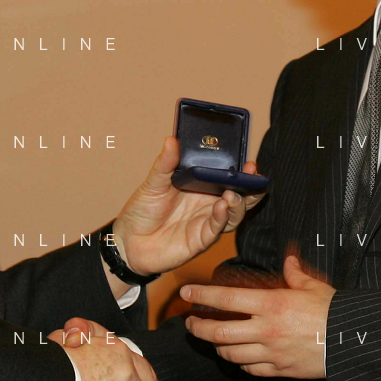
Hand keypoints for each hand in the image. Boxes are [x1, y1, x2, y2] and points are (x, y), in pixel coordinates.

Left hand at [112, 136, 265, 275]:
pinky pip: (217, 229)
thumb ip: (165, 163)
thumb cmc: (143, 210)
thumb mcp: (154, 182)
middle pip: (240, 196)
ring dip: (238, 203)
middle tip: (252, 175)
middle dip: (250, 187)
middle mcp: (209, 204)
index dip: (242, 171)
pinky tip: (221, 207)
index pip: (229, 178)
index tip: (249, 162)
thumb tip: (172, 140)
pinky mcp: (201, 239)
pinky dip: (221, 218)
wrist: (128, 240)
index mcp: (203, 187)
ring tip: (232, 193)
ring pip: (234, 213)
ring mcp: (206, 222)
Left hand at [182, 255, 333, 378]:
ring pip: (230, 354)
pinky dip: (239, 362)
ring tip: (213, 339)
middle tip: (191, 323)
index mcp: (271, 303)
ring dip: (217, 347)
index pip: (226, 299)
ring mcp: (270, 353)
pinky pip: (249, 369)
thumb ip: (295, 273)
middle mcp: (265, 329)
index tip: (187, 293)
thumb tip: (289, 259)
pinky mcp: (279, 371)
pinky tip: (239, 355)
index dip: (202, 295)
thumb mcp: (314, 286)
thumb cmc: (334, 311)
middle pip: (218, 332)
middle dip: (198, 328)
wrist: (353, 342)